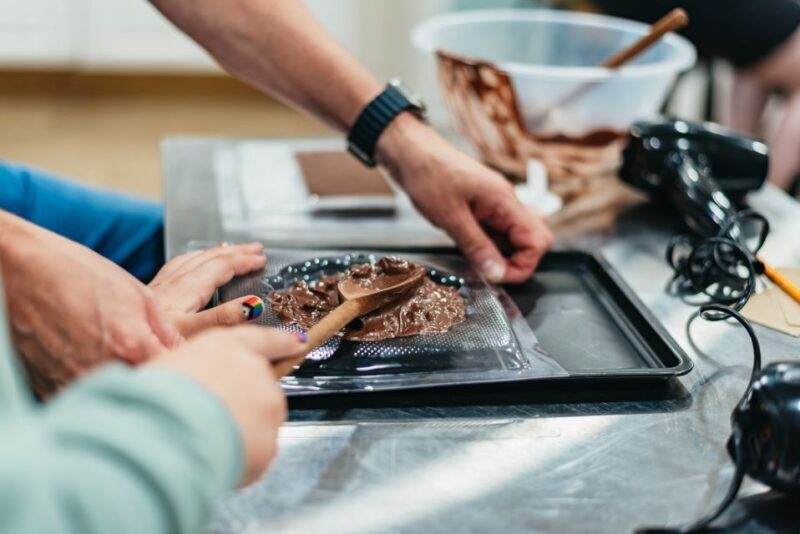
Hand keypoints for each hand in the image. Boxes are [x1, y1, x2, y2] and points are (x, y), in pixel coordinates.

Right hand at [0, 212, 180, 396]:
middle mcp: (101, 373)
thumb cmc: (74, 276)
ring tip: (109, 354)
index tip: (187, 364)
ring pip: (112, 396)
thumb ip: (167, 330)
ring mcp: (71, 384)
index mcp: (131, 348)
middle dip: (154, 380)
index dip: (184, 370)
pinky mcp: (48, 389)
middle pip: (143, 391)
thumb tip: (185, 352)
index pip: (176, 376)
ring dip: (121, 383)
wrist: (16, 272)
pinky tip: (86, 360)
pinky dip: (91, 384)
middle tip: (149, 361)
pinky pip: (82, 395)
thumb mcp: (137, 295)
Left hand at [148, 242, 267, 336]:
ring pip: (190, 261)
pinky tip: (189, 267)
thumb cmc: (147, 345)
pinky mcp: (147, 298)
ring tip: (227, 249)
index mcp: (186, 291)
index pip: (220, 268)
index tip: (261, 259)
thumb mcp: (192, 334)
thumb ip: (223, 319)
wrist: (112, 347)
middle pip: (207, 259)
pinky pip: (175, 268)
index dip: (242, 262)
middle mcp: (172, 285)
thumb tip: (253, 304)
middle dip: (233, 252)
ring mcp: (159, 290)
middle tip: (254, 248)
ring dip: (213, 254)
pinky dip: (190, 262)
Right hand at [149, 326, 302, 484]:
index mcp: (226, 345)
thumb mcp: (166, 370)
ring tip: (202, 442)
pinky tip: (211, 460)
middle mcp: (254, 370)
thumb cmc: (152, 400)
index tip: (298, 342)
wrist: (164, 436)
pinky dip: (238, 462)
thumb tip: (194, 385)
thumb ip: (193, 373)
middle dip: (241, 407)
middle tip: (206, 422)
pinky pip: (255, 455)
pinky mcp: (270, 442)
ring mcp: (267, 405)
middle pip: (258, 389)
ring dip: (238, 435)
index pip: (261, 338)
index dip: (281, 341)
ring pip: (257, 425)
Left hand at [377, 115, 553, 283]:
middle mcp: (507, 201)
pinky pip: (500, 230)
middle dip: (519, 261)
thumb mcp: (451, 218)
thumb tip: (497, 275)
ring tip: (477, 258)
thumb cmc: (428, 176)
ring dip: (503, 253)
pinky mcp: (484, 206)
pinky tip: (472, 247)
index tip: (496, 276)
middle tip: (490, 271)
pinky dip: (492, 243)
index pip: (538, 241)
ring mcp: (497, 203)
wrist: (411, 152)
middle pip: (536, 239)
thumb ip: (477, 247)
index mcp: (505, 201)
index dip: (521, 266)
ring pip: (517, 236)